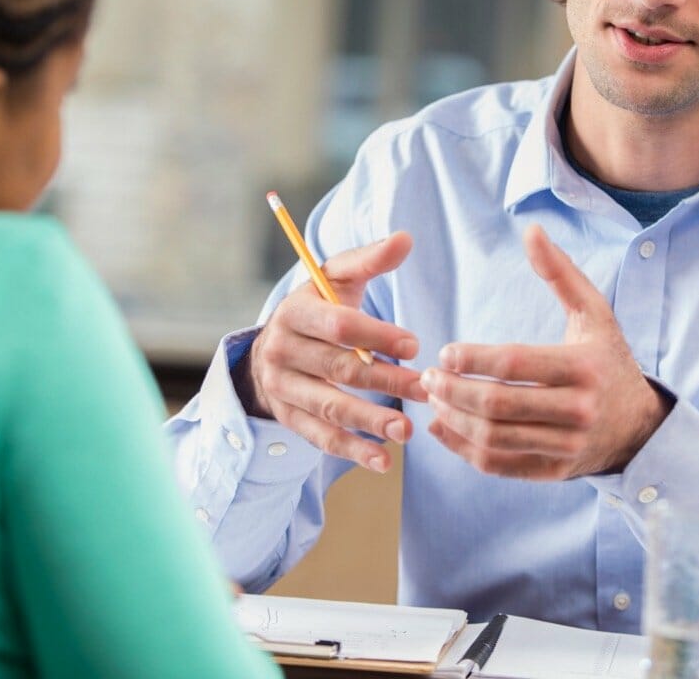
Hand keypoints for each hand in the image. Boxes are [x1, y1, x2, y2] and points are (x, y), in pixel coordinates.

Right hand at [240, 232, 427, 472]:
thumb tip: (406, 239)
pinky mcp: (288, 418)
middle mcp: (282, 350)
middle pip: (338, 369)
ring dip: (370, 420)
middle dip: (385, 380)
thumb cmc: (319, 308)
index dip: (377, 335)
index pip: (338, 326)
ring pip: (329, 407)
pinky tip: (384, 461)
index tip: (414, 345)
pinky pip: (321, 438)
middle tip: (425, 389)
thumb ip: (371, 260)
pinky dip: (352, 450)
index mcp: (295, 312)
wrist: (274, 347)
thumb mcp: (337, 279)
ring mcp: (282, 388)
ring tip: (407, 430)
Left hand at [421, 224, 669, 479]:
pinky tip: (443, 427)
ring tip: (434, 398)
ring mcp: (566, 446)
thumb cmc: (608, 360)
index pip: (514, 364)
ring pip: (494, 438)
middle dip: (453, 391)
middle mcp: (578, 411)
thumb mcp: (595, 313)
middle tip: (428, 377)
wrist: (641, 426)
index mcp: (583, 368)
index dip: (472, 359)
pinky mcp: (554, 472)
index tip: (444, 353)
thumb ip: (560, 273)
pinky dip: (463, 448)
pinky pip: (498, 465)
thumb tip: (531, 231)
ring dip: (453, 419)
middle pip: (498, 405)